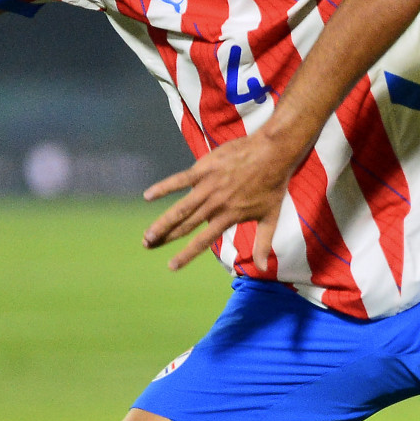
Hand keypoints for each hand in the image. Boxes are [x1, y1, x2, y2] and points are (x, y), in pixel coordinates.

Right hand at [142, 131, 299, 271]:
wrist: (273, 152)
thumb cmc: (273, 185)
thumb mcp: (271, 217)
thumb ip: (262, 244)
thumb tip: (262, 268)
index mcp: (229, 217)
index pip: (203, 241)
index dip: (186, 255)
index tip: (172, 266)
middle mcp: (216, 204)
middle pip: (185, 225)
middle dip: (165, 238)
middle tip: (148, 246)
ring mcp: (208, 186)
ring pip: (180, 208)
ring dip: (162, 222)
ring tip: (146, 234)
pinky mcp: (204, 168)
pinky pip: (180, 180)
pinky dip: (163, 187)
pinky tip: (147, 196)